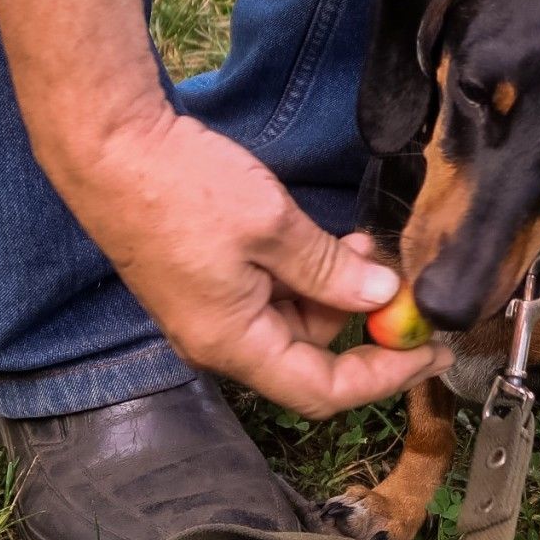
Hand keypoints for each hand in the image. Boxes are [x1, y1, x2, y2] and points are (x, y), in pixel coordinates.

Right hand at [45, 103, 450, 417]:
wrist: (110, 149)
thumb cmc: (181, 188)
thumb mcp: (273, 227)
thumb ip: (330, 271)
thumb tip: (381, 299)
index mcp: (232, 343)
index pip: (322, 391)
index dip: (384, 376)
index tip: (429, 353)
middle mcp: (221, 339)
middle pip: (312, 357)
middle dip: (365, 324)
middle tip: (404, 282)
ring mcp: (213, 311)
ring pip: (297, 321)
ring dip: (340, 291)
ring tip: (368, 246)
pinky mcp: (211, 281)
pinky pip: (275, 294)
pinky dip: (310, 273)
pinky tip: (332, 240)